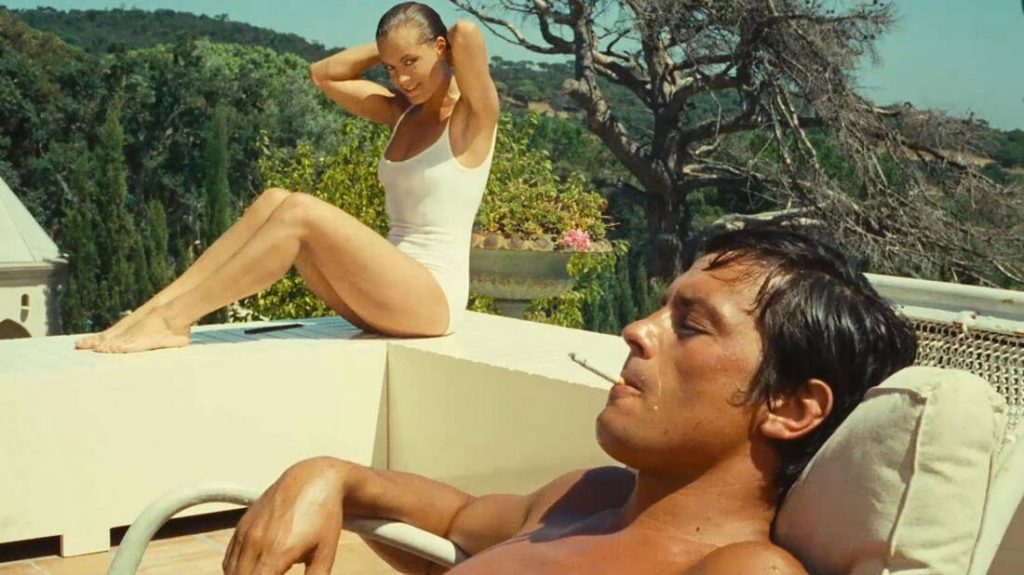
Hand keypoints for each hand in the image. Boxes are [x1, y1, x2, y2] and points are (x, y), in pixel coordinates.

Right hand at [223, 458, 346, 574]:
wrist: (313, 479)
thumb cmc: (323, 516)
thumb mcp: (326, 553)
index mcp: (277, 551)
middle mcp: (256, 542)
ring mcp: (246, 532)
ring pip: (230, 573)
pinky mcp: (242, 525)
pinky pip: (230, 559)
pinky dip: (235, 573)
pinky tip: (250, 574)